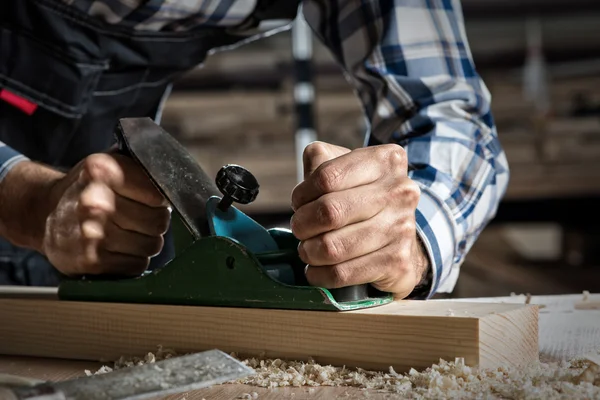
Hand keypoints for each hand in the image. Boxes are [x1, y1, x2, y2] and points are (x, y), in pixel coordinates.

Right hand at [42, 153, 170, 275]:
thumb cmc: (87, 188)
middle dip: (156, 222)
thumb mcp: (109, 164)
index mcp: (102, 170)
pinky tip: (118, 249)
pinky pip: (138, 265)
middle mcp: (94, 201)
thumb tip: (176, 181)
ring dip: (146, 242)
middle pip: (159, 221)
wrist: (44, 213)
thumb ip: (141, 168)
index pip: (159, 193)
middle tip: (141, 218)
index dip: (161, 199)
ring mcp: (91, 233)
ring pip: (152, 245)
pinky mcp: (91, 260)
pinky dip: (134, 259)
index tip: (153, 200)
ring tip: (129, 233)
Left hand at [290, 142, 429, 298]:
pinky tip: (316, 271)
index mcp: (386, 161)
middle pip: (329, 211)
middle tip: (300, 230)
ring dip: (309, 251)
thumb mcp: (346, 170)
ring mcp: (402, 228)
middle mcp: (400, 191)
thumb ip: (322, 161)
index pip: (327, 176)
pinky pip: (342, 273)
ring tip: (307, 250)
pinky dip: (319, 275)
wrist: (400, 241)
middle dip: (302, 225)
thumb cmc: (362, 201)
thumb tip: (307, 172)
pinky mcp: (397, 262)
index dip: (302, 194)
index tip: (298, 204)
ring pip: (333, 246)